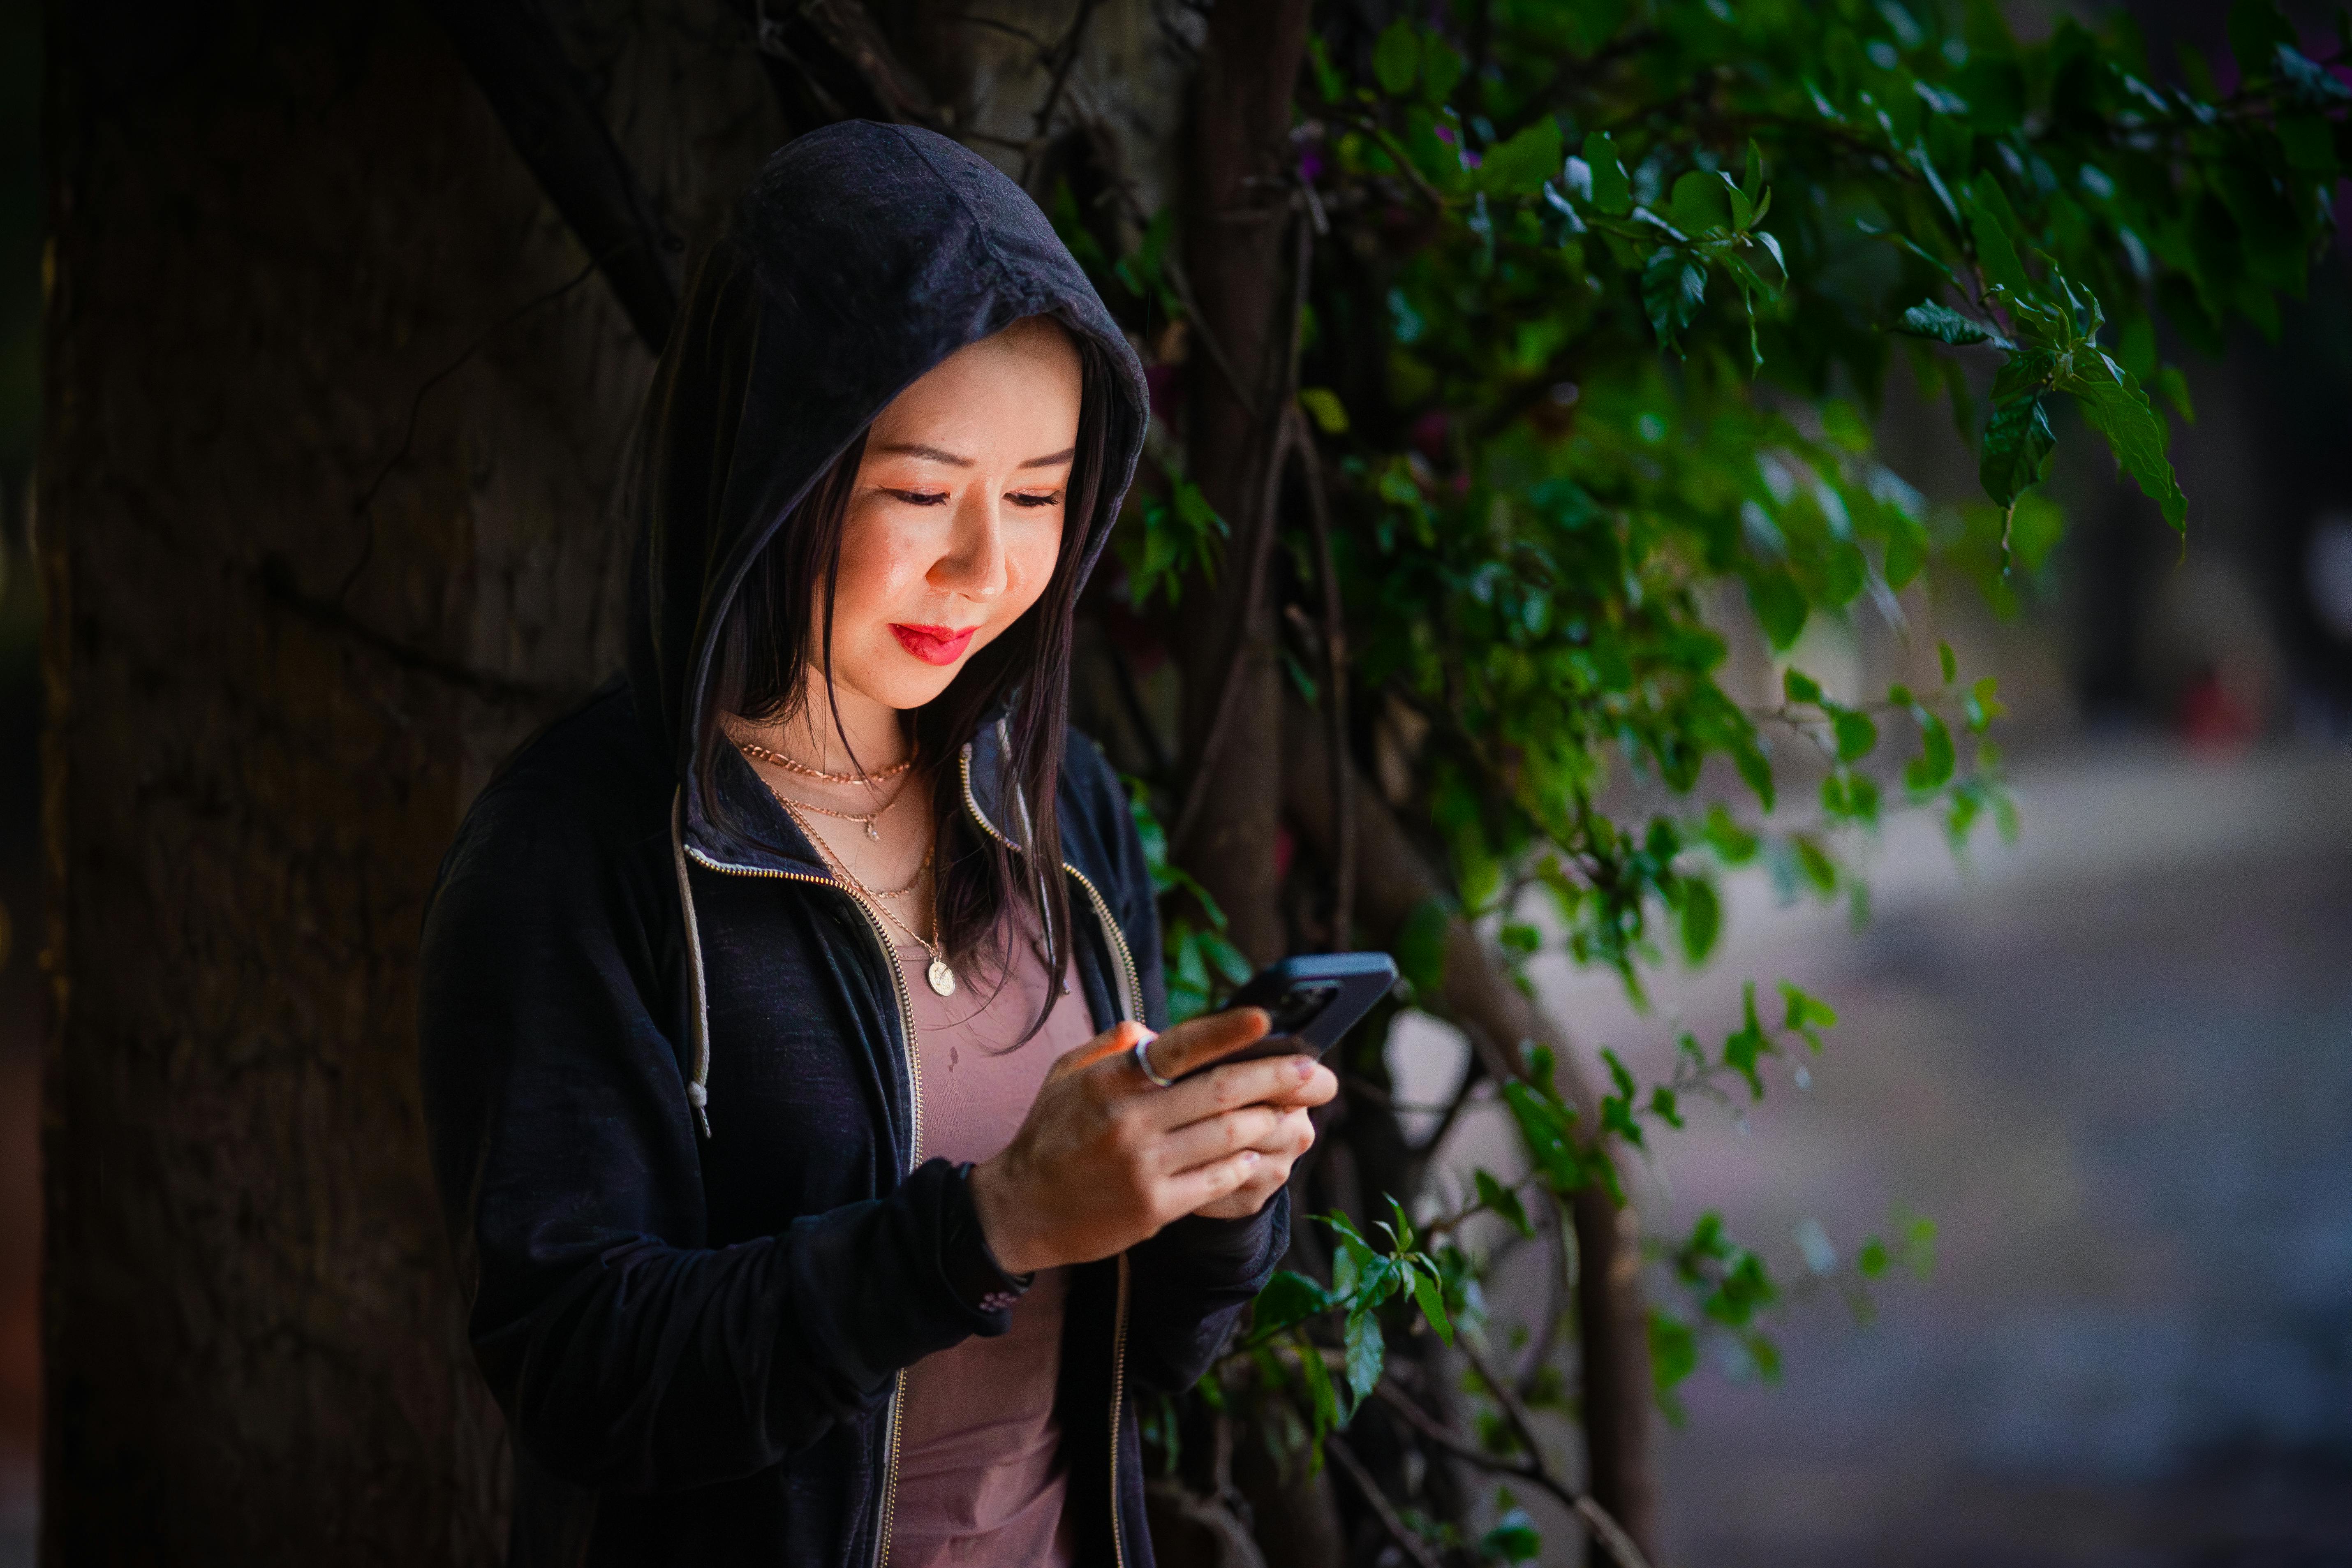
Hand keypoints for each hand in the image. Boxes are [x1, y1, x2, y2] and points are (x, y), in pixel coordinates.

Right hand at [967, 1009, 1333, 1272]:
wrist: (1018, 1211)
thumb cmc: (1048, 1136)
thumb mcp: (1064, 1076)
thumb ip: (1110, 1047)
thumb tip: (1150, 1030)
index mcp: (1111, 1081)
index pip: (1180, 1048)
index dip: (1227, 1031)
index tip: (1267, 1019)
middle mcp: (1131, 1121)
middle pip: (1221, 1094)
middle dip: (1277, 1079)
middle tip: (1316, 1073)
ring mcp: (1145, 1167)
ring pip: (1229, 1138)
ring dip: (1270, 1123)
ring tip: (1297, 1113)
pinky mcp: (1154, 1207)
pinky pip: (1218, 1181)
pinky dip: (1245, 1164)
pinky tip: (1259, 1153)